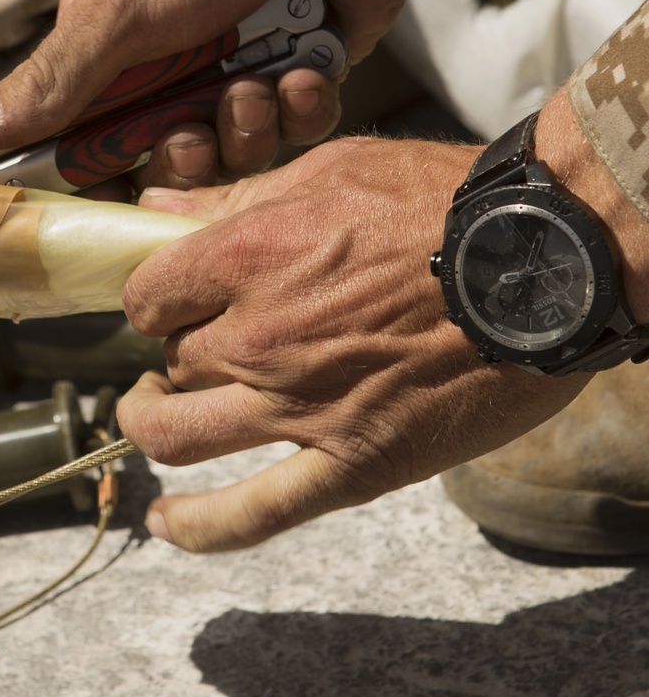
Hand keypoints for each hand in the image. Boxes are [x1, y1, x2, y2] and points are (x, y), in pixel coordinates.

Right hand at [0, 0, 547, 184]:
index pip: (86, 134)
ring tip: (259, 81)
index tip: (112, 192)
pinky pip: (298, 129)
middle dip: (183, 153)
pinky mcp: (304, 71)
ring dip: (247, 126)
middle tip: (195, 127)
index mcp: (112, 38)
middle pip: (165, 157)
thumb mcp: (118, 10)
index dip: (100, 171)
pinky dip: (302, 105)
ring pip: (236, 151)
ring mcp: (240, 64)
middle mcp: (173, 57)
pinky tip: (305, 68)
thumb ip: (50, 82)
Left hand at [114, 103, 623, 551]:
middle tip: (197, 342)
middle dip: (175, 350)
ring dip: (152, 423)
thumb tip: (155, 203)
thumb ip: (237, 197)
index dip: (156, 297)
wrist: (549, 260)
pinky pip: (255, 512)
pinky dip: (200, 526)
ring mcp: (301, 409)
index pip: (147, 296)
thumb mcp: (332, 170)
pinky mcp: (354, 464)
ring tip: (152, 412)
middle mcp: (259, 338)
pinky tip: (166, 524)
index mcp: (248, 258)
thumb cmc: (446, 201)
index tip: (176, 298)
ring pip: (178, 435)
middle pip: (171, 361)